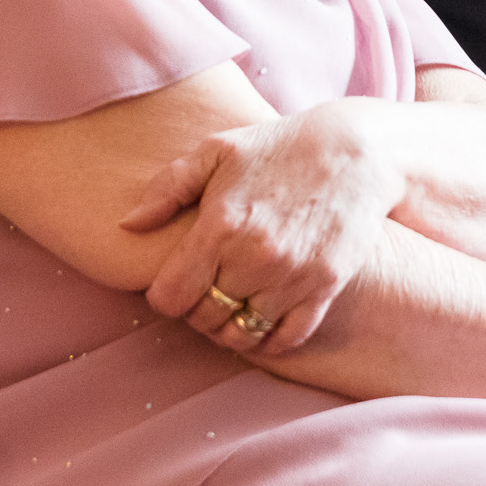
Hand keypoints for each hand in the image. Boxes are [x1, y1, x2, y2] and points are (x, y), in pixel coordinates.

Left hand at [122, 107, 405, 354]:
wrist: (357, 151)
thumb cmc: (279, 147)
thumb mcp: (218, 150)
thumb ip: (168, 187)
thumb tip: (128, 225)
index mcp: (220, 224)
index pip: (170, 296)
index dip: (164, 295)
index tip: (176, 281)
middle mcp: (254, 257)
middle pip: (203, 319)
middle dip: (196, 310)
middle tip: (206, 290)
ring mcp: (292, 276)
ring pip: (242, 334)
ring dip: (230, 327)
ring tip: (231, 304)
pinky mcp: (325, 287)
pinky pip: (286, 338)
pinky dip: (268, 337)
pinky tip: (263, 316)